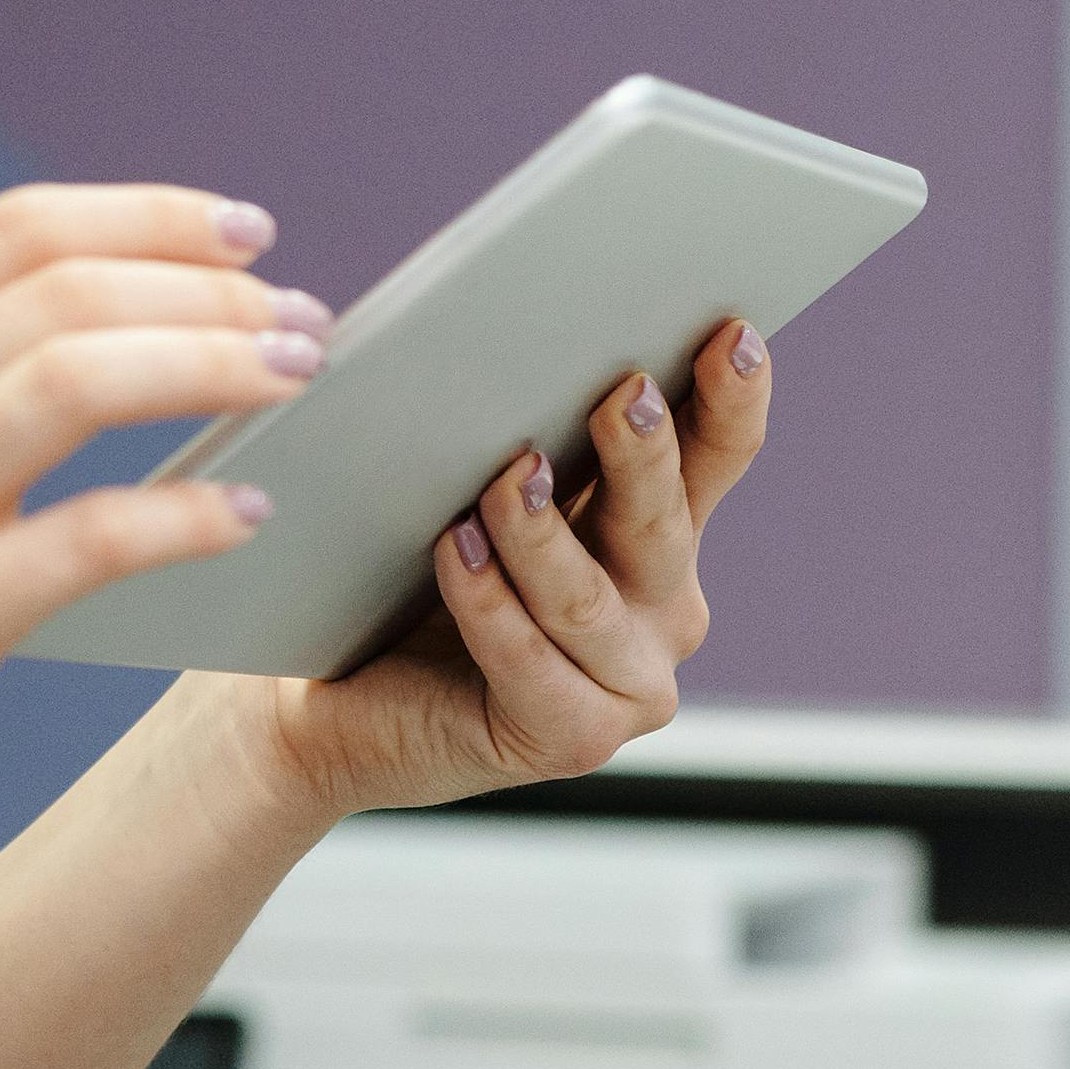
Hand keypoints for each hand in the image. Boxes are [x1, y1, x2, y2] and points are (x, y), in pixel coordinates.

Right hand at [0, 185, 329, 881]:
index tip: (240, 233)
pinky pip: (91, 537)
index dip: (148, 217)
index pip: (14, 231)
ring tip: (295, 380)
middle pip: (65, 289)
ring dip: (217, 365)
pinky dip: (189, 514)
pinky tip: (245, 517)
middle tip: (299, 317)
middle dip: (210, 288)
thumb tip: (74, 331)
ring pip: (82, 378)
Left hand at [246, 317, 773, 822]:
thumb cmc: (407, 579)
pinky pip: (529, 661)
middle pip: (663, 522)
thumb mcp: (480, 495)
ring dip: (542, 533)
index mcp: (659, 537)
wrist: (335, 700)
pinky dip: (488, 602)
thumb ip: (527, 442)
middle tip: (620, 392)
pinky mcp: (570, 736)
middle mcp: (664, 610)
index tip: (734, 332)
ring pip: (588, 597)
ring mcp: (628, 683)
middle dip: (643, 456)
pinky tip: (454, 551)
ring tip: (506, 477)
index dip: (731, 400)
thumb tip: (520, 335)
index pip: (715, 459)